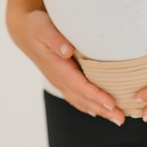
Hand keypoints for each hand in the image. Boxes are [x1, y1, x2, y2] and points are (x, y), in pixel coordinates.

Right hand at [8, 10, 124, 125]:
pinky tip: (97, 111)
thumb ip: (55, 39)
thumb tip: (67, 51)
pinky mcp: (61, 79)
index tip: (112, 103)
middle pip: (83, 98)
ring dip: (98, 110)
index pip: (80, 86)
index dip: (96, 96)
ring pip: (80, 100)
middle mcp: (59, 78)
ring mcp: (59, 81)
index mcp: (57, 67)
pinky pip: (76, 96)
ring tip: (116, 119)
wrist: (24, 30)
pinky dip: (87, 105)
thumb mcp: (44, 28)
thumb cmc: (37, 26)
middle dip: (102, 109)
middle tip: (121, 119)